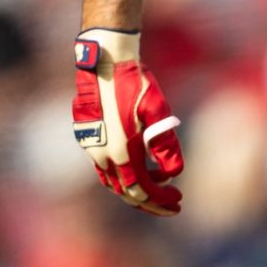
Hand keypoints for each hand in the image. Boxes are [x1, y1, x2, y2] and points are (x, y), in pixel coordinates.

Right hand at [73, 28, 183, 214]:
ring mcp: (91, 148)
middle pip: (127, 193)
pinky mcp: (87, 139)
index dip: (161, 198)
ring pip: (113, 183)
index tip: (178, 198)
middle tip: (173, 204)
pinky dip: (122, 177)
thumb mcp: (157, 110)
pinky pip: (105, 169)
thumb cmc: (135, 83)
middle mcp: (102, 155)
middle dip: (151, 202)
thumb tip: (174, 173)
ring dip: (135, 190)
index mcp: (121, 151)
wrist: (104, 62)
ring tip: (157, 189)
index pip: (142, 190)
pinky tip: (139, 170)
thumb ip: (166, 144)